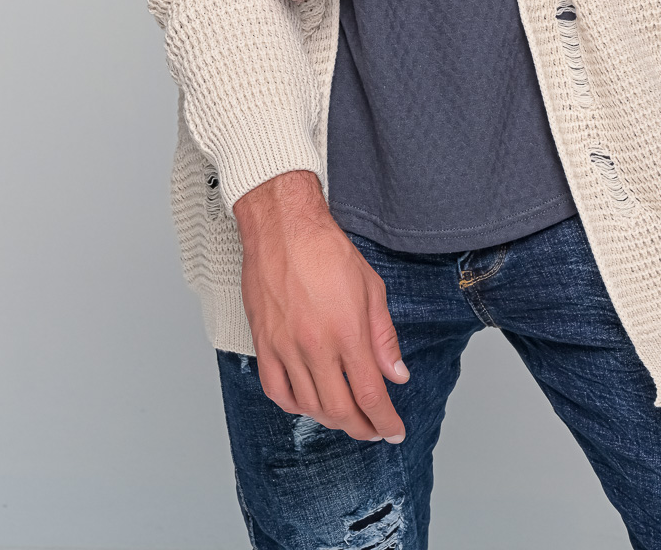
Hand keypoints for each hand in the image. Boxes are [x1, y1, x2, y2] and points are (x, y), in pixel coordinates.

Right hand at [234, 171, 408, 442]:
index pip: (370, 394)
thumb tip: (397, 375)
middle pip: (340, 409)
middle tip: (374, 430)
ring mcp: (285, 347)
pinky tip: (308, 404)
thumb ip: (384, 337)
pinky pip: (276, 391)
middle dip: (361, 428)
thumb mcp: (371, 288)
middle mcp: (315, 346)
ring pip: (308, 405)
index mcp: (347, 331)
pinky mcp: (263, 344)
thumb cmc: (327, 251)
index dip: (384, 420)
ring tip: (346, 417)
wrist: (283, 229)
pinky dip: (295, 405)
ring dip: (331, 419)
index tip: (394, 431)